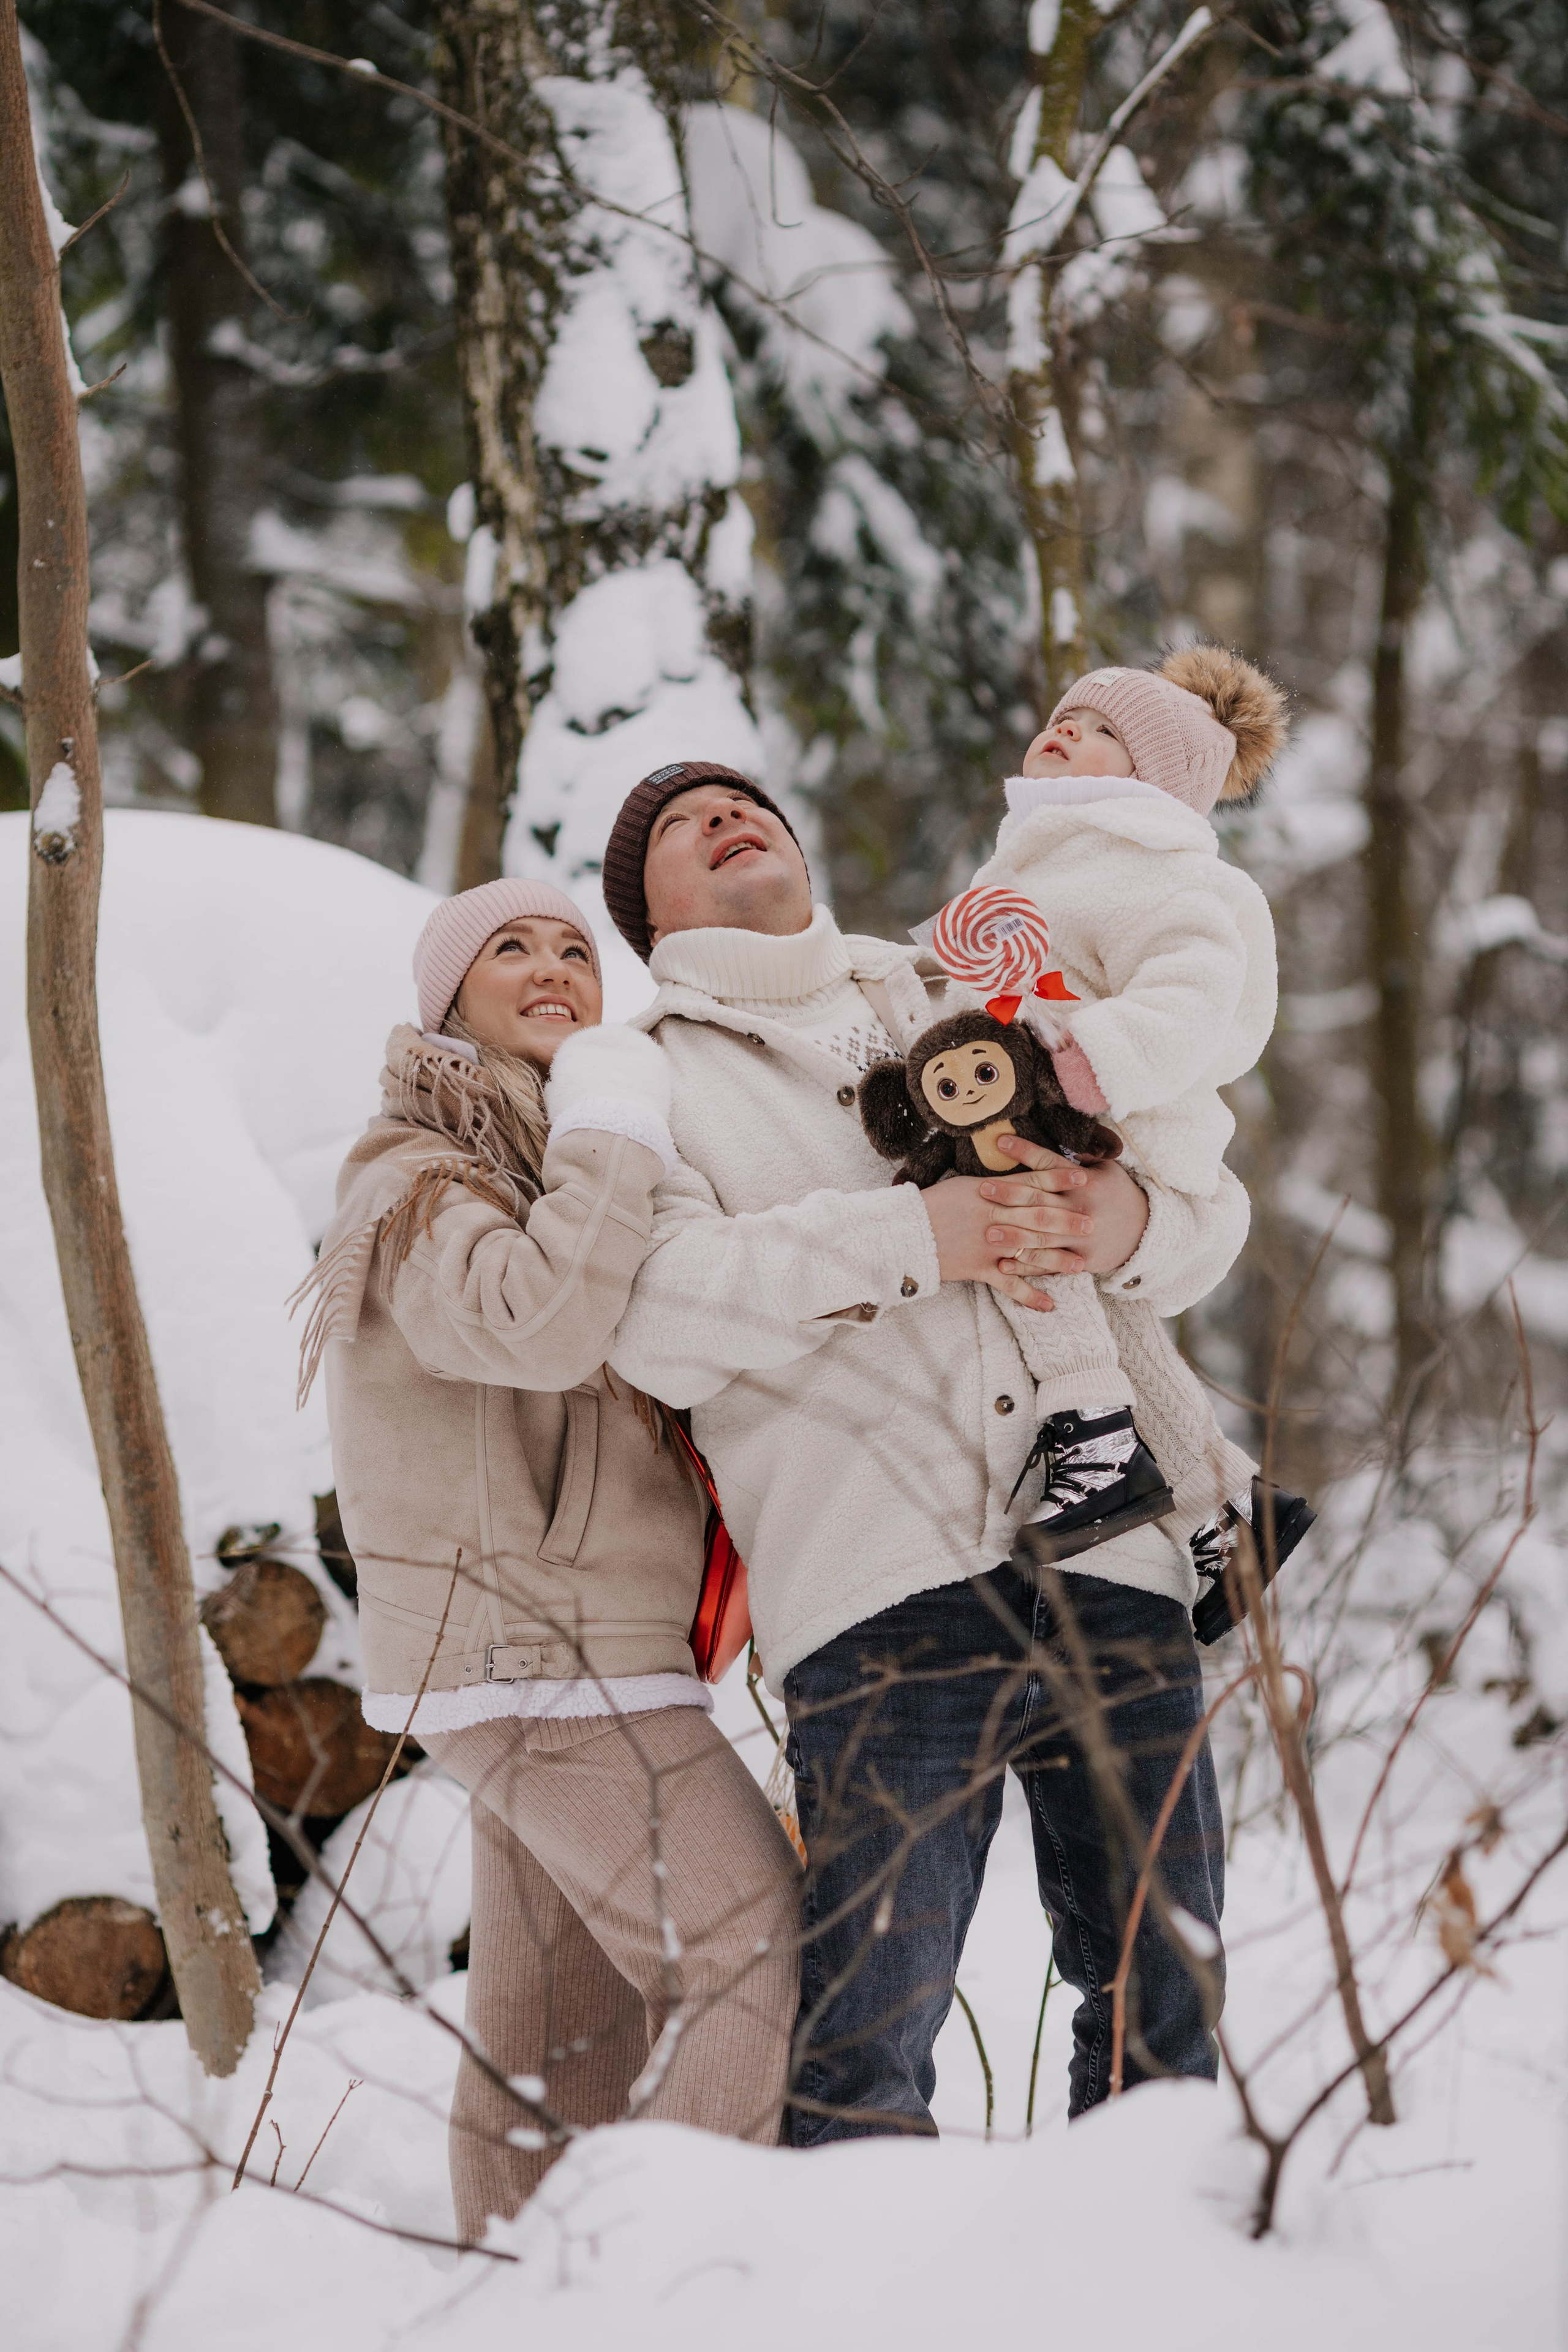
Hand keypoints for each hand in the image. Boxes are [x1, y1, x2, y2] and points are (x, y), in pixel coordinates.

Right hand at [919, 1170, 1095, 1312]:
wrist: (904, 1231)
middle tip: (1093, 1224)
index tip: (1083, 1177)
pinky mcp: (980, 1269)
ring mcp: (989, 1246)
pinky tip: (1050, 1305)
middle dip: (1068, 1220)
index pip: (1032, 1183)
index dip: (1059, 1179)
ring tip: (1081, 1264)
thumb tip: (1021, 1180)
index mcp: (991, 1193)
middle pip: (1039, 1217)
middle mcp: (994, 1218)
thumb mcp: (964, 1186)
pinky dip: (1029, 1296)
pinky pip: (1009, 1286)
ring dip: (1058, 1258)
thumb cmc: (933, 1204)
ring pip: (1031, 1251)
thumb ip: (995, 1186)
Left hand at [977, 1133, 1148, 1278]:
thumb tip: (1062, 1131)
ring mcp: (1081, 1236)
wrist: (1145, 1231)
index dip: (1025, 1151)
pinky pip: (1050, 1264)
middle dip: (1010, 1194)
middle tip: (983, 1189)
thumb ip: (1081, 1156)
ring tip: (988, 1231)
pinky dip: (1026, 1266)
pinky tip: (1003, 1264)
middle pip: (1040, 1200)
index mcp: (1086, 1181)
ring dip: (1014, 1235)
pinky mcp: (1081, 1260)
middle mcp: (1081, 1208)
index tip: (1001, 1141)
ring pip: (1042, 1236)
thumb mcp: (1106, 1169)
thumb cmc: (1116, 1194)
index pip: (1050, 1163)